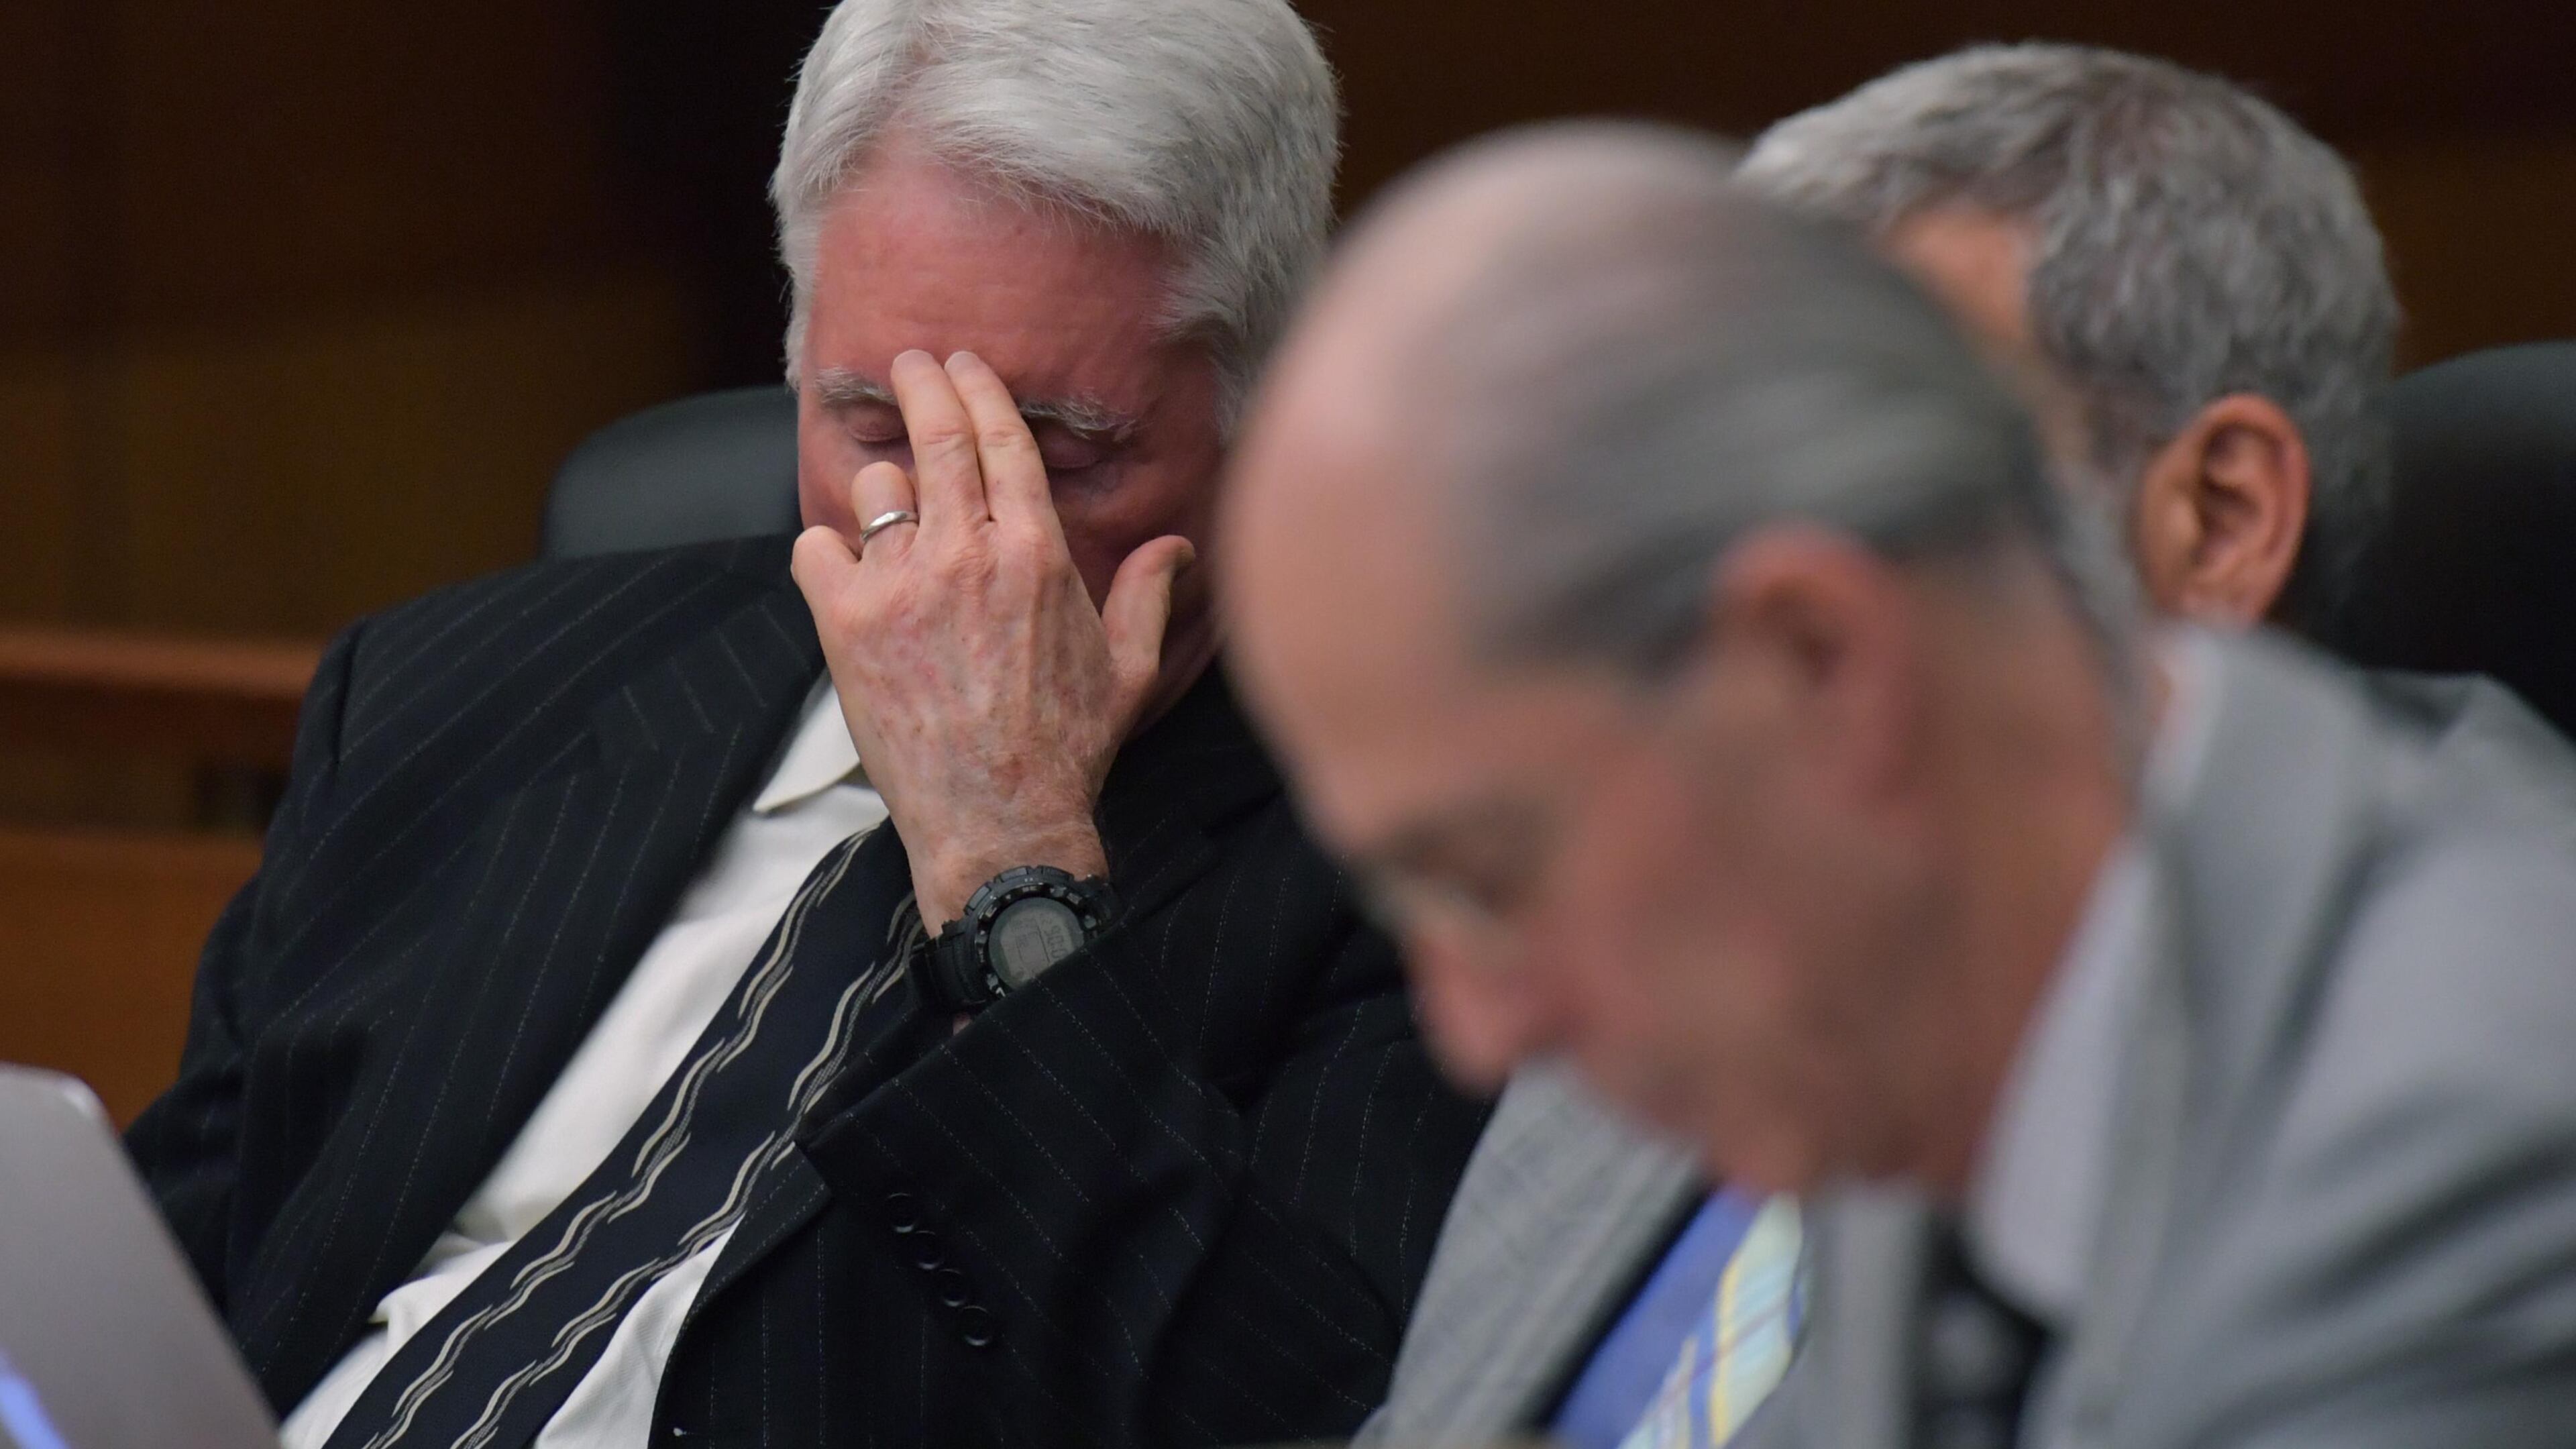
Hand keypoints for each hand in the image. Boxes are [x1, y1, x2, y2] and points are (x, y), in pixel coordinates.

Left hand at [790, 350, 1194, 926]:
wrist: (1000, 818)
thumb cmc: (1067, 749)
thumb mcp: (1129, 669)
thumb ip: (1149, 594)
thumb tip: (1176, 547)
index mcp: (1035, 552)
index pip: (1000, 439)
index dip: (976, 390)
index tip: (959, 364)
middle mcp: (965, 553)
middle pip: (934, 438)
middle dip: (919, 386)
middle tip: (908, 364)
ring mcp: (899, 584)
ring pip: (874, 490)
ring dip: (880, 489)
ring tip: (887, 506)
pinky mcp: (844, 623)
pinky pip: (814, 548)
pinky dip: (824, 549)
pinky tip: (841, 565)